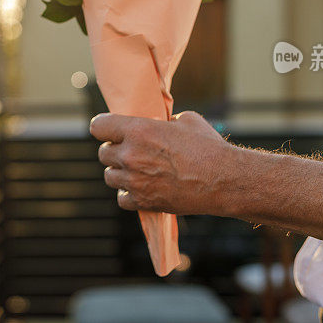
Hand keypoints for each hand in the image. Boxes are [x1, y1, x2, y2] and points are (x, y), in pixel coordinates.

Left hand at [90, 111, 233, 214]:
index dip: (103, 128)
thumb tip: (158, 124)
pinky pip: (121, 198)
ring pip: (109, 177)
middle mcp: (131, 155)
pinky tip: (142, 188)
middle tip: (130, 152)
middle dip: (115, 151)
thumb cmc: (207, 146)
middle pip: (103, 153)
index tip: (109, 131)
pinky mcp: (142, 202)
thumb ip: (163, 122)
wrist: (223, 180)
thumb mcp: (185, 120)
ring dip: (120, 173)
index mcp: (138, 129)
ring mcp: (134, 180)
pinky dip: (129, 195)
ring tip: (137, 171)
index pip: (98, 127)